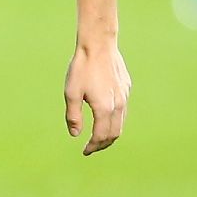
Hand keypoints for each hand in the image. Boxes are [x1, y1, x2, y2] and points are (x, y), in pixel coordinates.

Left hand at [64, 40, 129, 155]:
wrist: (98, 45)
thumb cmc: (81, 69)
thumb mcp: (71, 93)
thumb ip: (73, 116)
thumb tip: (75, 135)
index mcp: (104, 108)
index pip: (101, 136)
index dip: (93, 146)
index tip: (84, 151)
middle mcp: (118, 105)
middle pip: (115, 134)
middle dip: (103, 144)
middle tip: (92, 148)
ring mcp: (124, 96)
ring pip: (121, 123)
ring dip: (111, 134)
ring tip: (99, 137)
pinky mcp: (126, 88)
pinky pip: (123, 110)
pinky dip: (115, 120)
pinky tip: (106, 118)